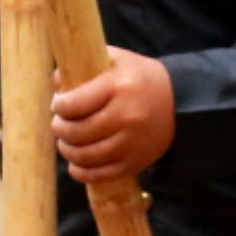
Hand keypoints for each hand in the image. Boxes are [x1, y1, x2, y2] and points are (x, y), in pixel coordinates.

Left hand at [50, 50, 174, 183]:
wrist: (181, 103)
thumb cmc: (141, 79)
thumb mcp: (117, 60)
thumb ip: (85, 64)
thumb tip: (55, 82)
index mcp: (118, 87)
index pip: (74, 104)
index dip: (59, 106)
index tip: (58, 104)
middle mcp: (125, 116)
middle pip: (77, 132)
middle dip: (60, 129)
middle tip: (59, 124)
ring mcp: (131, 143)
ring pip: (85, 156)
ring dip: (67, 151)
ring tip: (66, 143)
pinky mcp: (135, 162)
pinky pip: (101, 174)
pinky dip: (82, 172)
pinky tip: (76, 164)